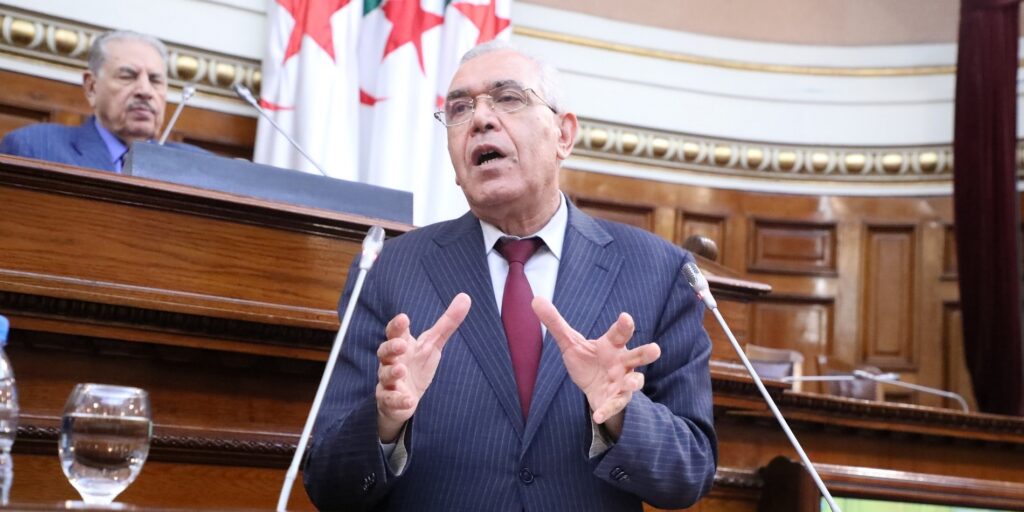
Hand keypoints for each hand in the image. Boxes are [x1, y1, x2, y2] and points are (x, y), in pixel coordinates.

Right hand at [376, 293, 470, 441]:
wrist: (404, 397)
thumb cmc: (417, 365)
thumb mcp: (433, 344)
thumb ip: (447, 322)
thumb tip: (466, 297)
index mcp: (401, 345)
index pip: (395, 332)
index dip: (397, 325)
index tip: (404, 318)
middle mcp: (391, 361)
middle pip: (385, 351)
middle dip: (391, 347)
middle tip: (401, 344)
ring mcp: (388, 381)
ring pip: (385, 375)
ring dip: (392, 372)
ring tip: (401, 369)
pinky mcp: (388, 400)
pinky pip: (390, 400)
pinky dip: (398, 400)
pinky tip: (409, 400)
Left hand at [532, 296, 660, 438]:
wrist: (592, 388)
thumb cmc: (587, 360)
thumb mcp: (570, 342)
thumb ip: (555, 323)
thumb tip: (536, 300)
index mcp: (612, 344)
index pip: (619, 333)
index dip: (624, 325)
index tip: (625, 317)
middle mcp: (622, 362)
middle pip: (638, 355)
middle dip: (646, 352)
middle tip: (655, 349)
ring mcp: (622, 381)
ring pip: (635, 381)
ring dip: (635, 382)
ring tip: (633, 383)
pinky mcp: (616, 399)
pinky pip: (614, 405)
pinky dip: (607, 410)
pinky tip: (597, 416)